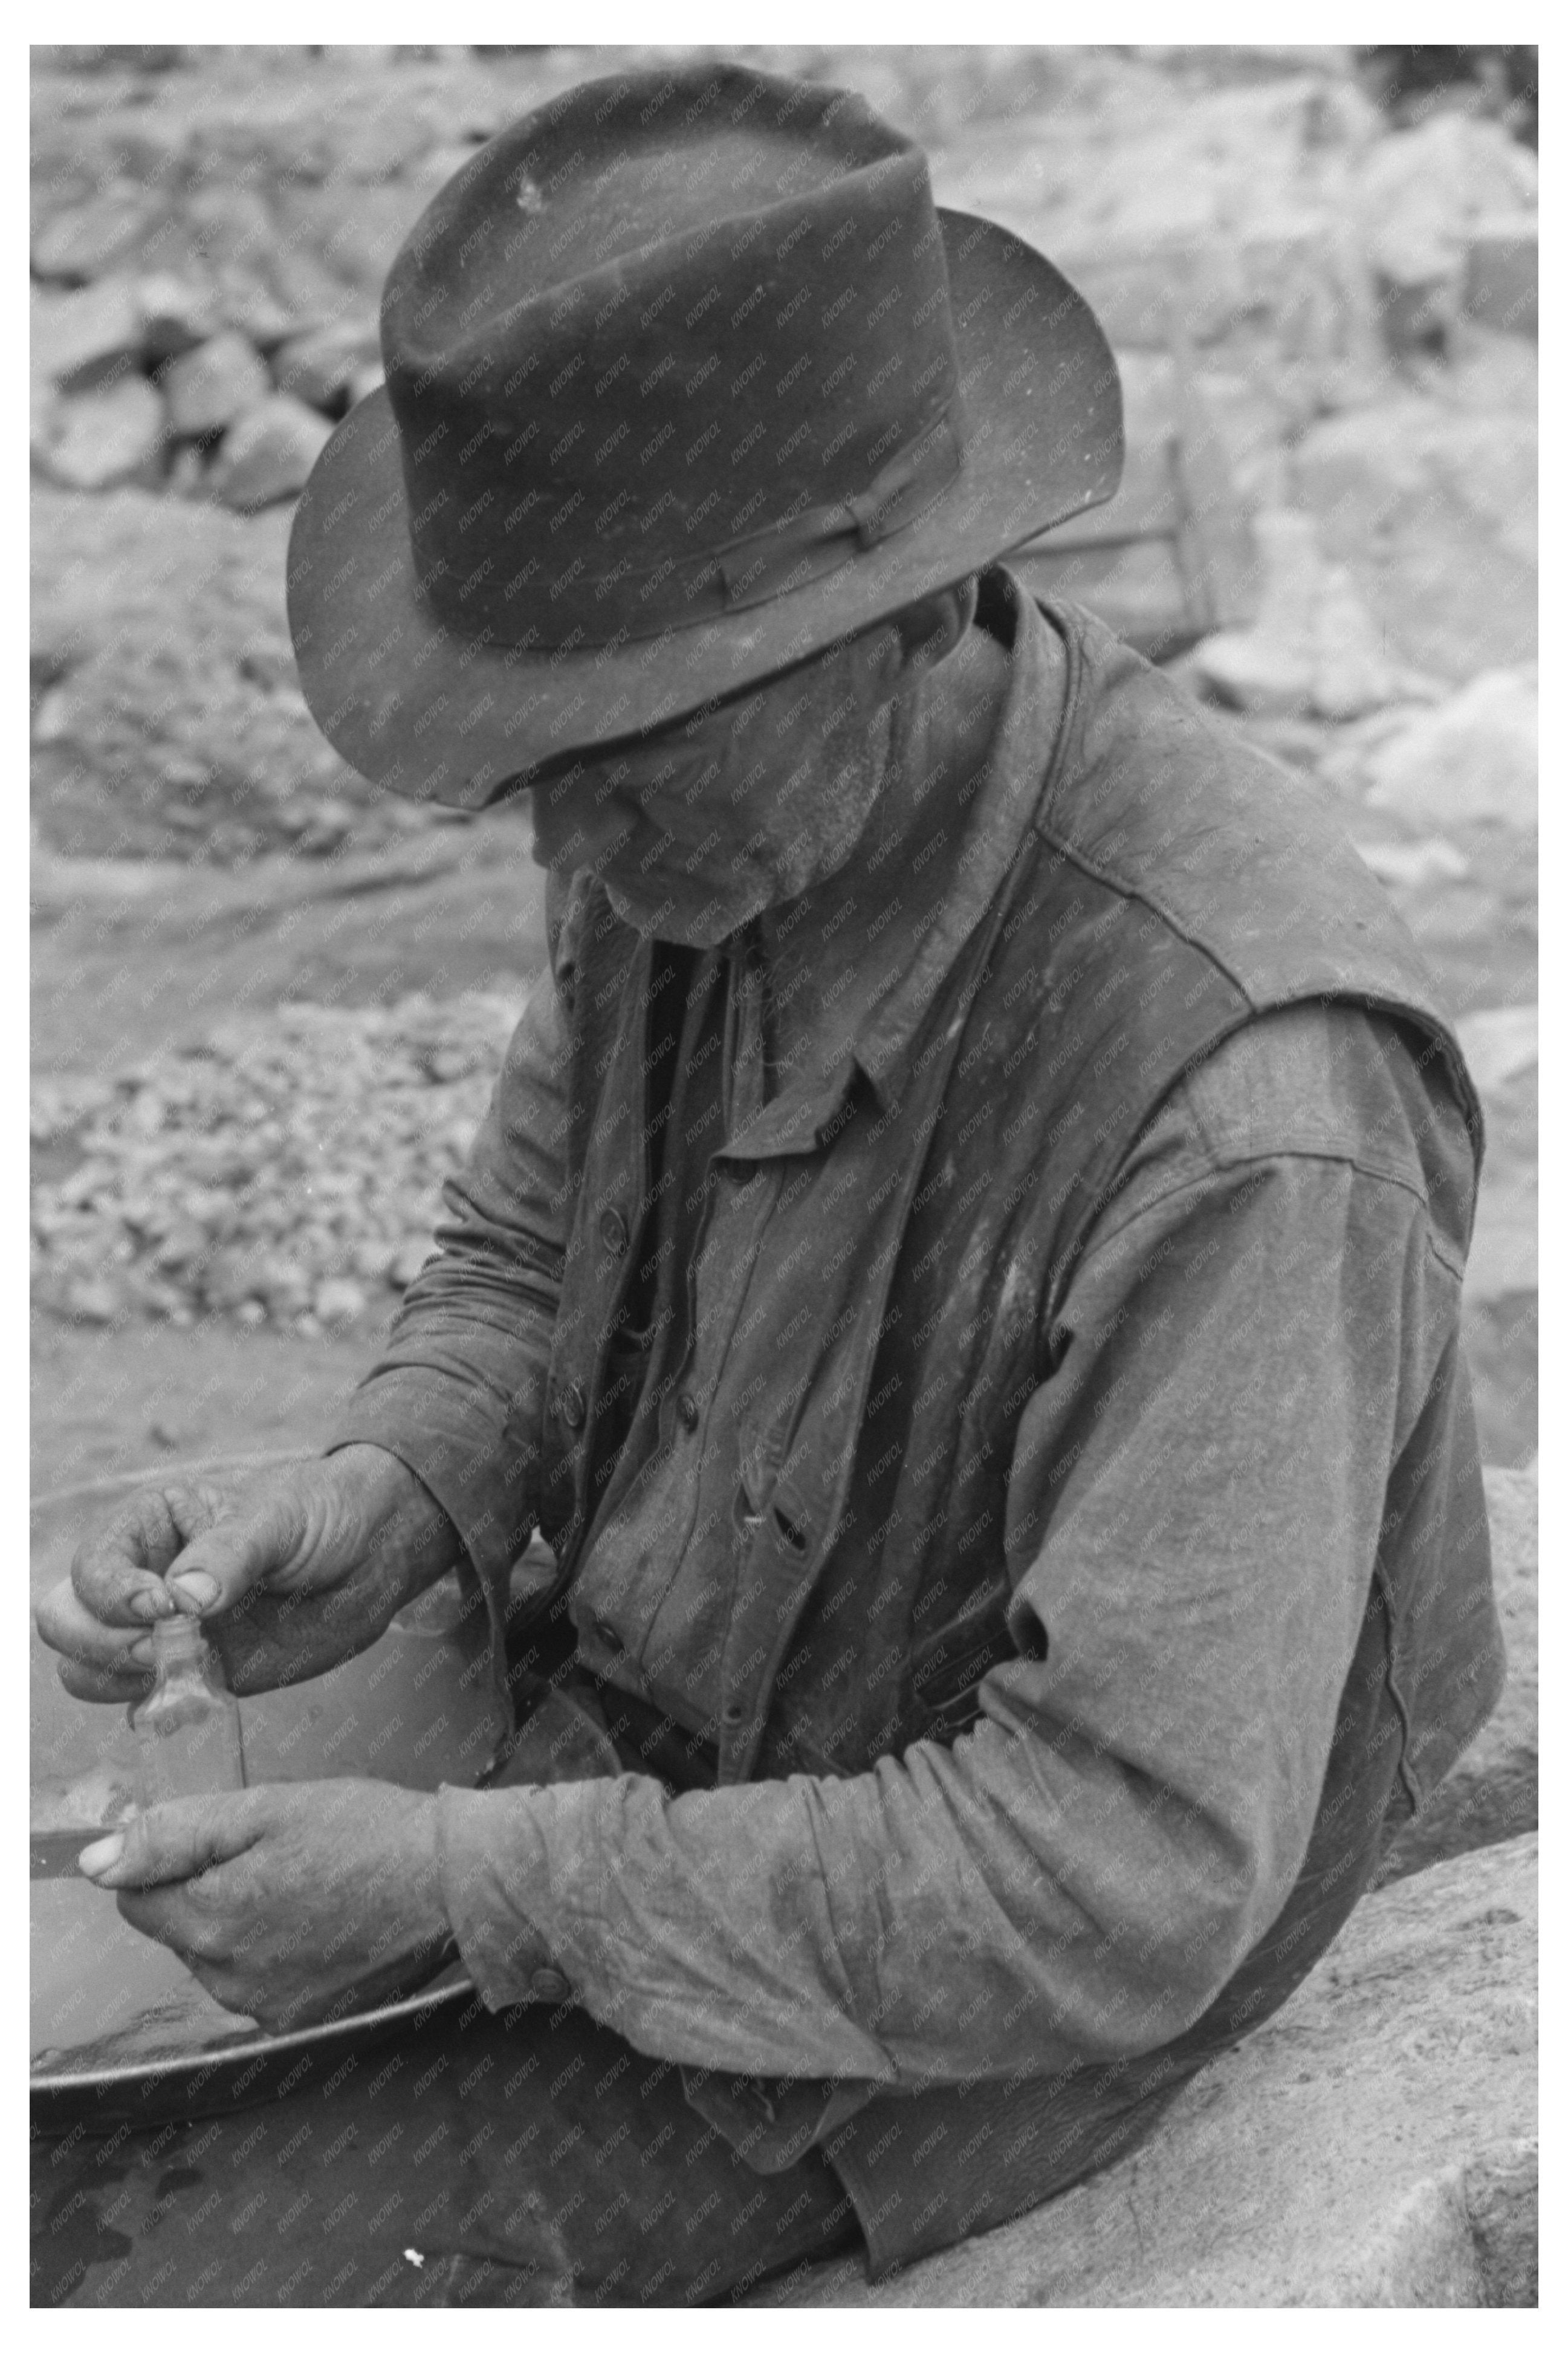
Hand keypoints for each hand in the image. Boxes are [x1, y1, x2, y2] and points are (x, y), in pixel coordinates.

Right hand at [34, 1446, 461, 1704]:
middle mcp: (140, 1582)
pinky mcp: (194, 1676)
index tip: (164, 1605)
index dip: (111, 1596)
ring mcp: (162, 1634)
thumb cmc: (322, 1514)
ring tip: (185, 1667)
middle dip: (104, 1643)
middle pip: (66, 1623)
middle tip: (166, 1647)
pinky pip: (143, 1706)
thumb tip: (182, 1596)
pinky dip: (158, 1710)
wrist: (374, 1555)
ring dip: (120, 1681)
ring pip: (88, 1672)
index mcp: (147, 1527)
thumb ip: (230, 1553)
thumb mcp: (279, 1518)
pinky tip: (203, 1691)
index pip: (87, 1571)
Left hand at [75, 1779, 452, 2032]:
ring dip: (247, 1926)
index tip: (226, 1842)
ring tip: (311, 1887)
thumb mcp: (267, 1808)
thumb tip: (97, 1862)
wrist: (454, 1885)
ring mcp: (266, 2010)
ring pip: (221, 1959)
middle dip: (213, 1892)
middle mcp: (227, 1980)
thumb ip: (174, 1834)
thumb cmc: (368, 1834)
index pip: (137, 1897)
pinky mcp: (302, 2024)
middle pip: (181, 1930)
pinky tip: (325, 1925)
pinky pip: (262, 1985)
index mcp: (209, 1920)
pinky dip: (281, 1956)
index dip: (174, 1860)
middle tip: (282, 1855)